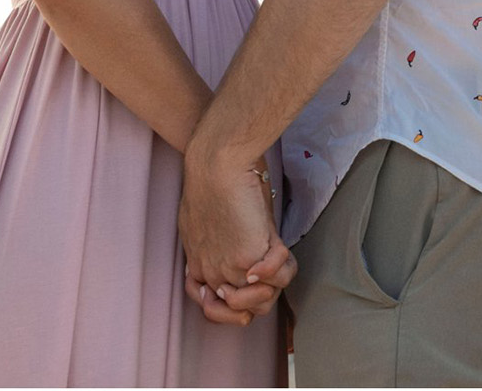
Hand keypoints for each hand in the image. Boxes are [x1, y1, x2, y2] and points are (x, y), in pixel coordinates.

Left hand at [179, 151, 295, 325]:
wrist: (215, 167)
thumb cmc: (209, 180)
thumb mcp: (202, 218)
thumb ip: (212, 239)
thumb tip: (229, 239)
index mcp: (198, 265)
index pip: (212, 308)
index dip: (228, 303)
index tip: (240, 279)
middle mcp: (213, 275)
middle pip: (242, 314)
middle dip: (258, 297)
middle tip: (262, 270)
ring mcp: (231, 271)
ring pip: (266, 302)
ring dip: (275, 281)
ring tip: (272, 254)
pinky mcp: (250, 261)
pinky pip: (283, 276)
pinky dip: (284, 265)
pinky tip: (277, 245)